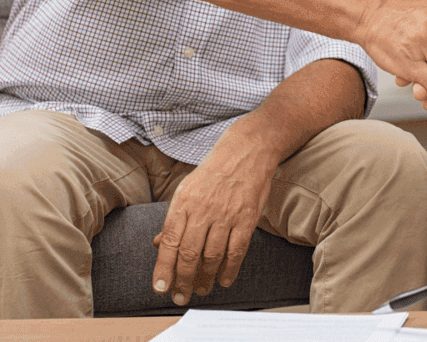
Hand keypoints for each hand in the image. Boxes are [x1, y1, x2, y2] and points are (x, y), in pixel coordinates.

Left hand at [151, 136, 273, 304]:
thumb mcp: (187, 189)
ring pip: (212, 256)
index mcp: (184, 202)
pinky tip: (224, 279)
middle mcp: (203, 209)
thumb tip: (159, 245)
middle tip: (181, 296)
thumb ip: (175, 219)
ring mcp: (226, 214)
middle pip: (189, 254)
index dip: (163, 269)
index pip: (169, 242)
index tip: (160, 289)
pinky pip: (237, 250)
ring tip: (202, 288)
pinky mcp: (247, 217)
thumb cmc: (214, 172)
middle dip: (183, 280)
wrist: (247, 151)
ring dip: (205, 278)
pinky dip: (230, 269)